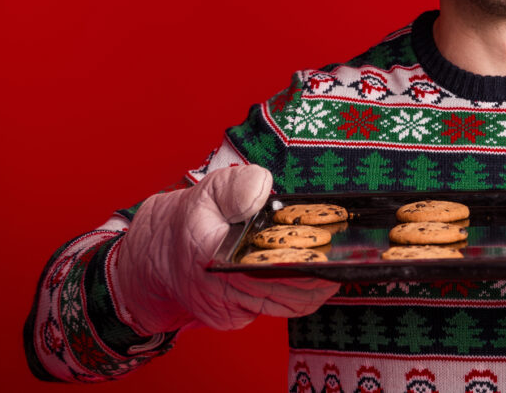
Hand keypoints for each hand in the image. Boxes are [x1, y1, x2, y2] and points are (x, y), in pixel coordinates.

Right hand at [114, 164, 339, 333]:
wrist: (156, 257)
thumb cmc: (190, 221)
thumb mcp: (209, 190)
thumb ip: (239, 186)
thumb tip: (263, 193)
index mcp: (213, 257)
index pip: (271, 270)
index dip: (306, 265)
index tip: (332, 253)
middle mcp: (222, 292)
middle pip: (288, 294)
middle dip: (320, 276)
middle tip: (349, 257)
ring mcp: (230, 311)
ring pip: (287, 305)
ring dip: (315, 286)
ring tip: (340, 264)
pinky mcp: (236, 318)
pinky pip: (278, 307)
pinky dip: (298, 291)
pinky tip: (316, 272)